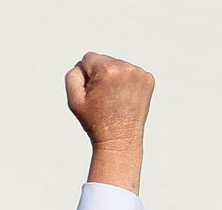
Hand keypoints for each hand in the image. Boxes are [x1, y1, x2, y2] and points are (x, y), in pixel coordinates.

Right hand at [66, 53, 154, 191]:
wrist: (119, 139)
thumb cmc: (95, 122)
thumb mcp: (74, 100)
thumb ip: (73, 75)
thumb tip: (83, 64)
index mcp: (106, 70)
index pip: (88, 58)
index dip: (86, 77)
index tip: (92, 94)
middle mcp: (125, 68)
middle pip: (104, 60)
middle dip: (101, 76)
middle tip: (104, 99)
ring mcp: (139, 73)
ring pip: (118, 65)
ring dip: (114, 79)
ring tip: (114, 99)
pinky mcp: (148, 79)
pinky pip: (131, 72)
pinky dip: (127, 82)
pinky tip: (124, 98)